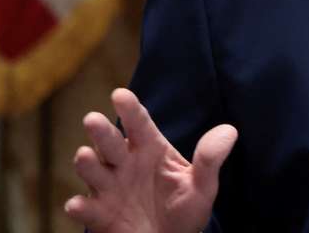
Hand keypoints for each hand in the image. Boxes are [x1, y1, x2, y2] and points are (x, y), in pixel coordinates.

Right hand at [64, 88, 237, 232]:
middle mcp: (124, 163)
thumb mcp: (202, 186)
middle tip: (93, 119)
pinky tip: (78, 205)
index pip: (139, 123)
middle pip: (109, 142)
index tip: (120, 95)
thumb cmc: (184, 209)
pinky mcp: (99, 214)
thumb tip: (230, 131)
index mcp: (149, 149)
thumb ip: (210, 160)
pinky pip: (86, 209)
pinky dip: (80, 207)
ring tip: (85, 156)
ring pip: (92, 169)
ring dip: (87, 163)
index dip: (129, 109)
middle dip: (101, 131)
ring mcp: (109, 187)